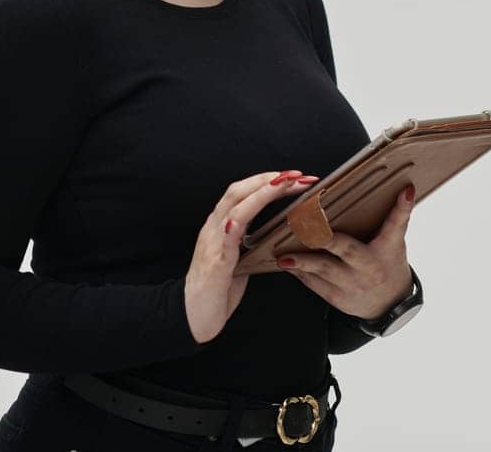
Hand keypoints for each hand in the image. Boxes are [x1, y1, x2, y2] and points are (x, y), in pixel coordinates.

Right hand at [184, 170, 317, 342]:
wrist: (192, 315)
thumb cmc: (217, 290)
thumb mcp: (237, 260)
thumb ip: (248, 243)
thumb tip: (274, 234)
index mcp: (221, 226)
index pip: (243, 193)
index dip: (267, 181)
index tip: (295, 177)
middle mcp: (215, 227)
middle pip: (239, 191)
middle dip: (269, 180)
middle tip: (298, 175)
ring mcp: (213, 242)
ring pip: (234, 207)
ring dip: (261, 193)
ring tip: (284, 184)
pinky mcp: (215, 262)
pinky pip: (225, 238)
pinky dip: (235, 223)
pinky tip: (245, 216)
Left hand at [276, 183, 414, 318]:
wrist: (390, 304)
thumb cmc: (387, 265)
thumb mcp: (394, 243)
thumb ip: (393, 219)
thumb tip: (403, 189)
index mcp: (387, 249)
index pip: (395, 225)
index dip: (400, 208)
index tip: (403, 192)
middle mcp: (369, 267)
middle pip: (346, 249)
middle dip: (325, 238)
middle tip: (304, 226)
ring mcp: (352, 284)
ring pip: (323, 269)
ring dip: (301, 260)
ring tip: (284, 255)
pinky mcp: (337, 297)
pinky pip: (314, 283)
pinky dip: (299, 272)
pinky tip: (286, 263)